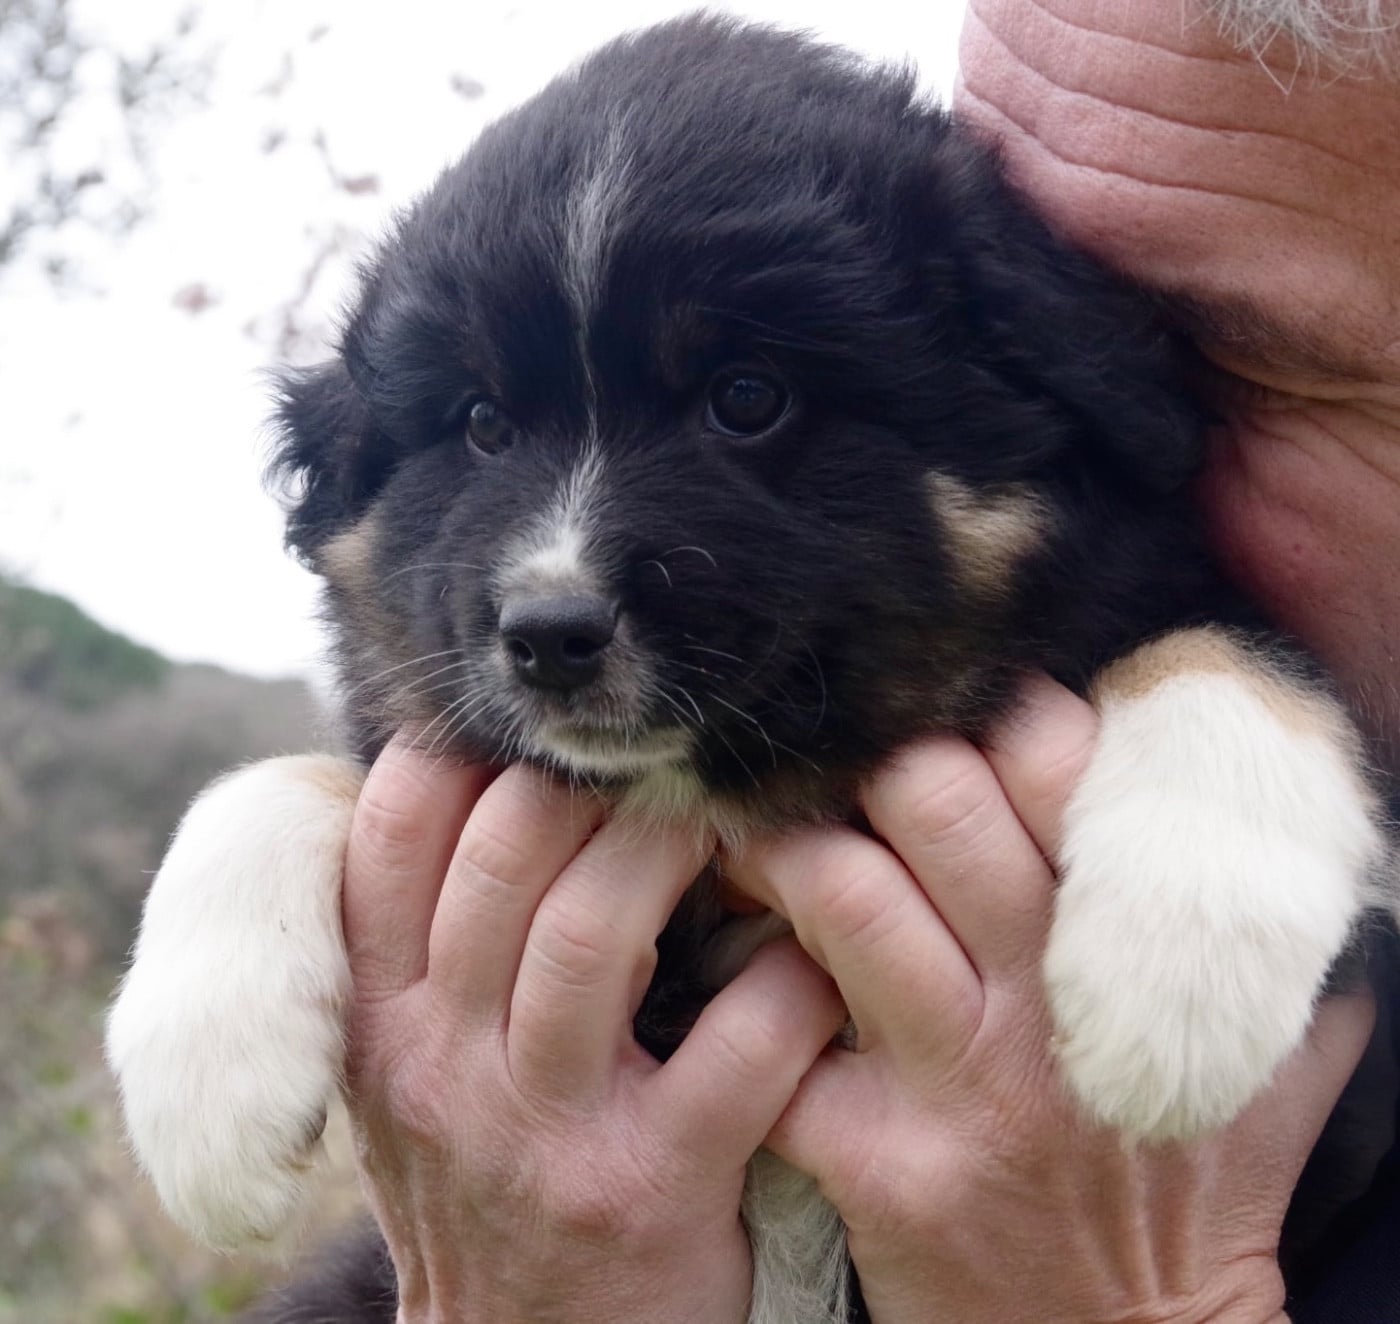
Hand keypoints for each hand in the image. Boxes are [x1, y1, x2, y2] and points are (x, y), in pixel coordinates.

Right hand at [339, 744, 845, 1323]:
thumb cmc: (484, 1173)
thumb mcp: (416, 1064)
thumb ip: (431, 938)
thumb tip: (489, 770)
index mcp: (380, 1014)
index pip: (390, 834)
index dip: (468, 747)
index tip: (544, 723)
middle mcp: (441, 1063)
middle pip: (506, 856)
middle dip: (595, 783)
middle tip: (666, 757)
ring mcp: (541, 1131)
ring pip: (596, 931)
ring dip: (679, 852)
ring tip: (735, 822)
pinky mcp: (648, 1192)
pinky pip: (733, 1050)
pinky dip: (784, 982)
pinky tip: (808, 958)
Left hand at [724, 677, 1375, 1323]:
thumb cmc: (1192, 1183)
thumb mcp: (1266, 1055)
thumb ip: (1271, 936)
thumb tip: (1275, 814)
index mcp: (1124, 948)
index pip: (1054, 763)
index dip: (993, 710)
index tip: (953, 714)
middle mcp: (1039, 998)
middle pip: (930, 796)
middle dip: (873, 757)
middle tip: (839, 763)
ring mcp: (953, 1079)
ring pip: (841, 891)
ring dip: (782, 844)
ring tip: (761, 833)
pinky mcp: (873, 1156)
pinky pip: (776, 1029)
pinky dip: (745, 980)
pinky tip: (740, 964)